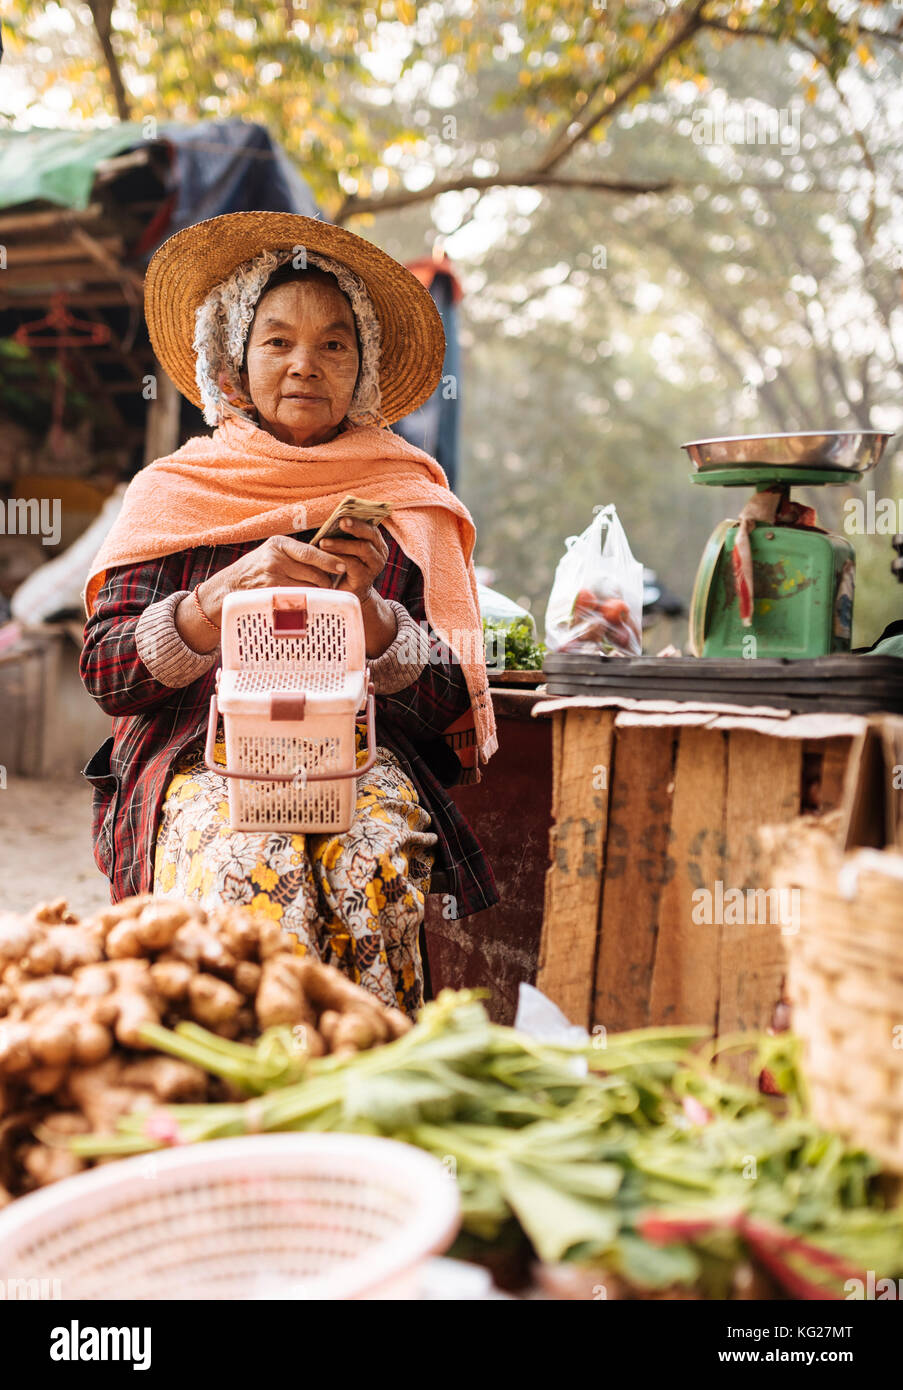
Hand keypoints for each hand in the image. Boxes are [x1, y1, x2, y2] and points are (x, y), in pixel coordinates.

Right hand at [174, 534, 346, 651]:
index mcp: (278, 544)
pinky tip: (309, 603)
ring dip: (318, 593)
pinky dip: (307, 603)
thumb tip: (328, 557)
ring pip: (309, 589)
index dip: (329, 561)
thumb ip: (295, 553)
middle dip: (326, 581)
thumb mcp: (272, 552)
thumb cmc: (256, 569)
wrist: (229, 586)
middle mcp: (275, 560)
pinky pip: (298, 601)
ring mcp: (272, 579)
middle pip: (314, 573)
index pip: (310, 553)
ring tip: (320, 595)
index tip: (342, 566)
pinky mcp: (270, 596)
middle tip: (331, 586)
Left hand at [317, 518, 388, 603]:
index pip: (371, 526)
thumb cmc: (344, 565)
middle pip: (370, 535)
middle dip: (355, 527)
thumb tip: (333, 518)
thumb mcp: (346, 548)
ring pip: (362, 549)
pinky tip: (325, 557)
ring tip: (323, 542)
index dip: (359, 519)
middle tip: (340, 521)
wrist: (347, 592)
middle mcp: (379, 553)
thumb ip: (344, 535)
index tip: (345, 513)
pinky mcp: (365, 579)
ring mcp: (374, 566)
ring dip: (341, 544)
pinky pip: (353, 565)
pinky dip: (339, 559)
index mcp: (376, 542)